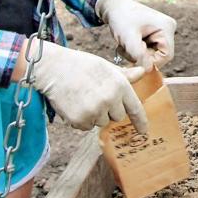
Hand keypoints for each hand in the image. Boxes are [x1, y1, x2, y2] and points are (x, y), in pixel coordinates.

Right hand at [26, 39, 148, 132]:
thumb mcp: (106, 67)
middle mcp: (110, 100)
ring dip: (96, 116)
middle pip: (117, 117)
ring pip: (101, 122)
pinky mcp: (80, 120)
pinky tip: (75, 105)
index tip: (144, 131)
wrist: (53, 69)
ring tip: (83, 98)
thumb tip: (142, 72)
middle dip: (110, 111)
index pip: (135, 108)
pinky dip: (82, 120)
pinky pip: (86, 127)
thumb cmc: (81, 65)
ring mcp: (94, 111)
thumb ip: (125, 75)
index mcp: (119, 85)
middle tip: (97, 97)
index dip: (140, 121)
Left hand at [95, 0, 176, 69]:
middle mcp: (168, 29)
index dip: (150, 62)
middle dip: (141, 57)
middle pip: (160, 56)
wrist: (114, 6)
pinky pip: (149, 50)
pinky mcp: (156, 34)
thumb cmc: (121, 18)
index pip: (166, 56)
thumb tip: (148, 70)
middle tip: (126, 49)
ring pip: (153, 54)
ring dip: (137, 54)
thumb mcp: (128, 37)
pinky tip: (128, 43)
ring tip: (125, 45)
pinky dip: (137, 50)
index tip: (133, 59)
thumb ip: (139, 54)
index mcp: (167, 28)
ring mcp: (163, 31)